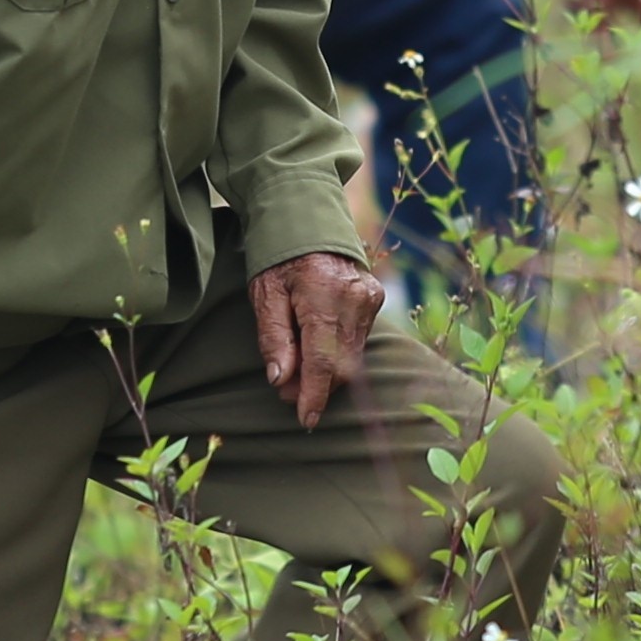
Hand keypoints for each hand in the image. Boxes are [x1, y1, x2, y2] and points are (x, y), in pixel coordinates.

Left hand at [247, 247, 384, 427]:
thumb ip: (274, 338)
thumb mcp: (265, 294)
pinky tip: (315, 352)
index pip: (323, 359)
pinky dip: (337, 354)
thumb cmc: (279, 258)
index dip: (314, 394)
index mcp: (324, 295)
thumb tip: (280, 380)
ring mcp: (369, 298)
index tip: (306, 419)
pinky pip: (358, 340)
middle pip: (341, 363)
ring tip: (297, 374)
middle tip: (287, 394)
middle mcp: (355, 298)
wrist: (308, 221)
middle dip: (316, 386)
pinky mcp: (375, 298)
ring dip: (326, 372)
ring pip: (352, 356)